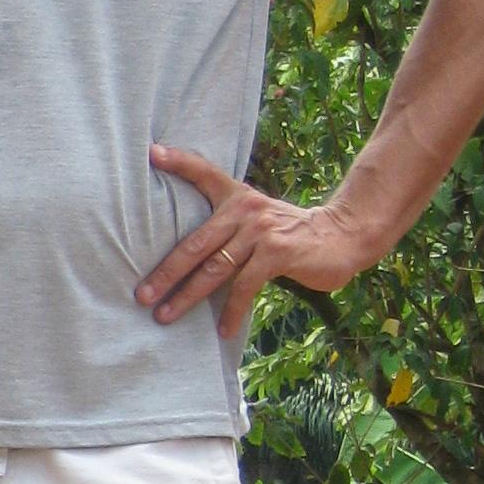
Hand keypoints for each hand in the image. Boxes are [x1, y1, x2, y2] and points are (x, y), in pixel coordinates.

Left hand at [138, 147, 370, 337]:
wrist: (342, 237)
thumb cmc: (292, 234)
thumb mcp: (259, 219)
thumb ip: (229, 228)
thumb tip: (189, 258)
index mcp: (238, 198)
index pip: (205, 175)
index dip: (179, 162)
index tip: (153, 153)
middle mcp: (245, 211)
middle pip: (195, 243)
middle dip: (165, 272)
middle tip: (141, 294)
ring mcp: (261, 232)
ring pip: (214, 269)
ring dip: (187, 296)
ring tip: (165, 316)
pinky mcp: (277, 253)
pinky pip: (244, 287)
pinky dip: (231, 311)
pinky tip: (221, 330)